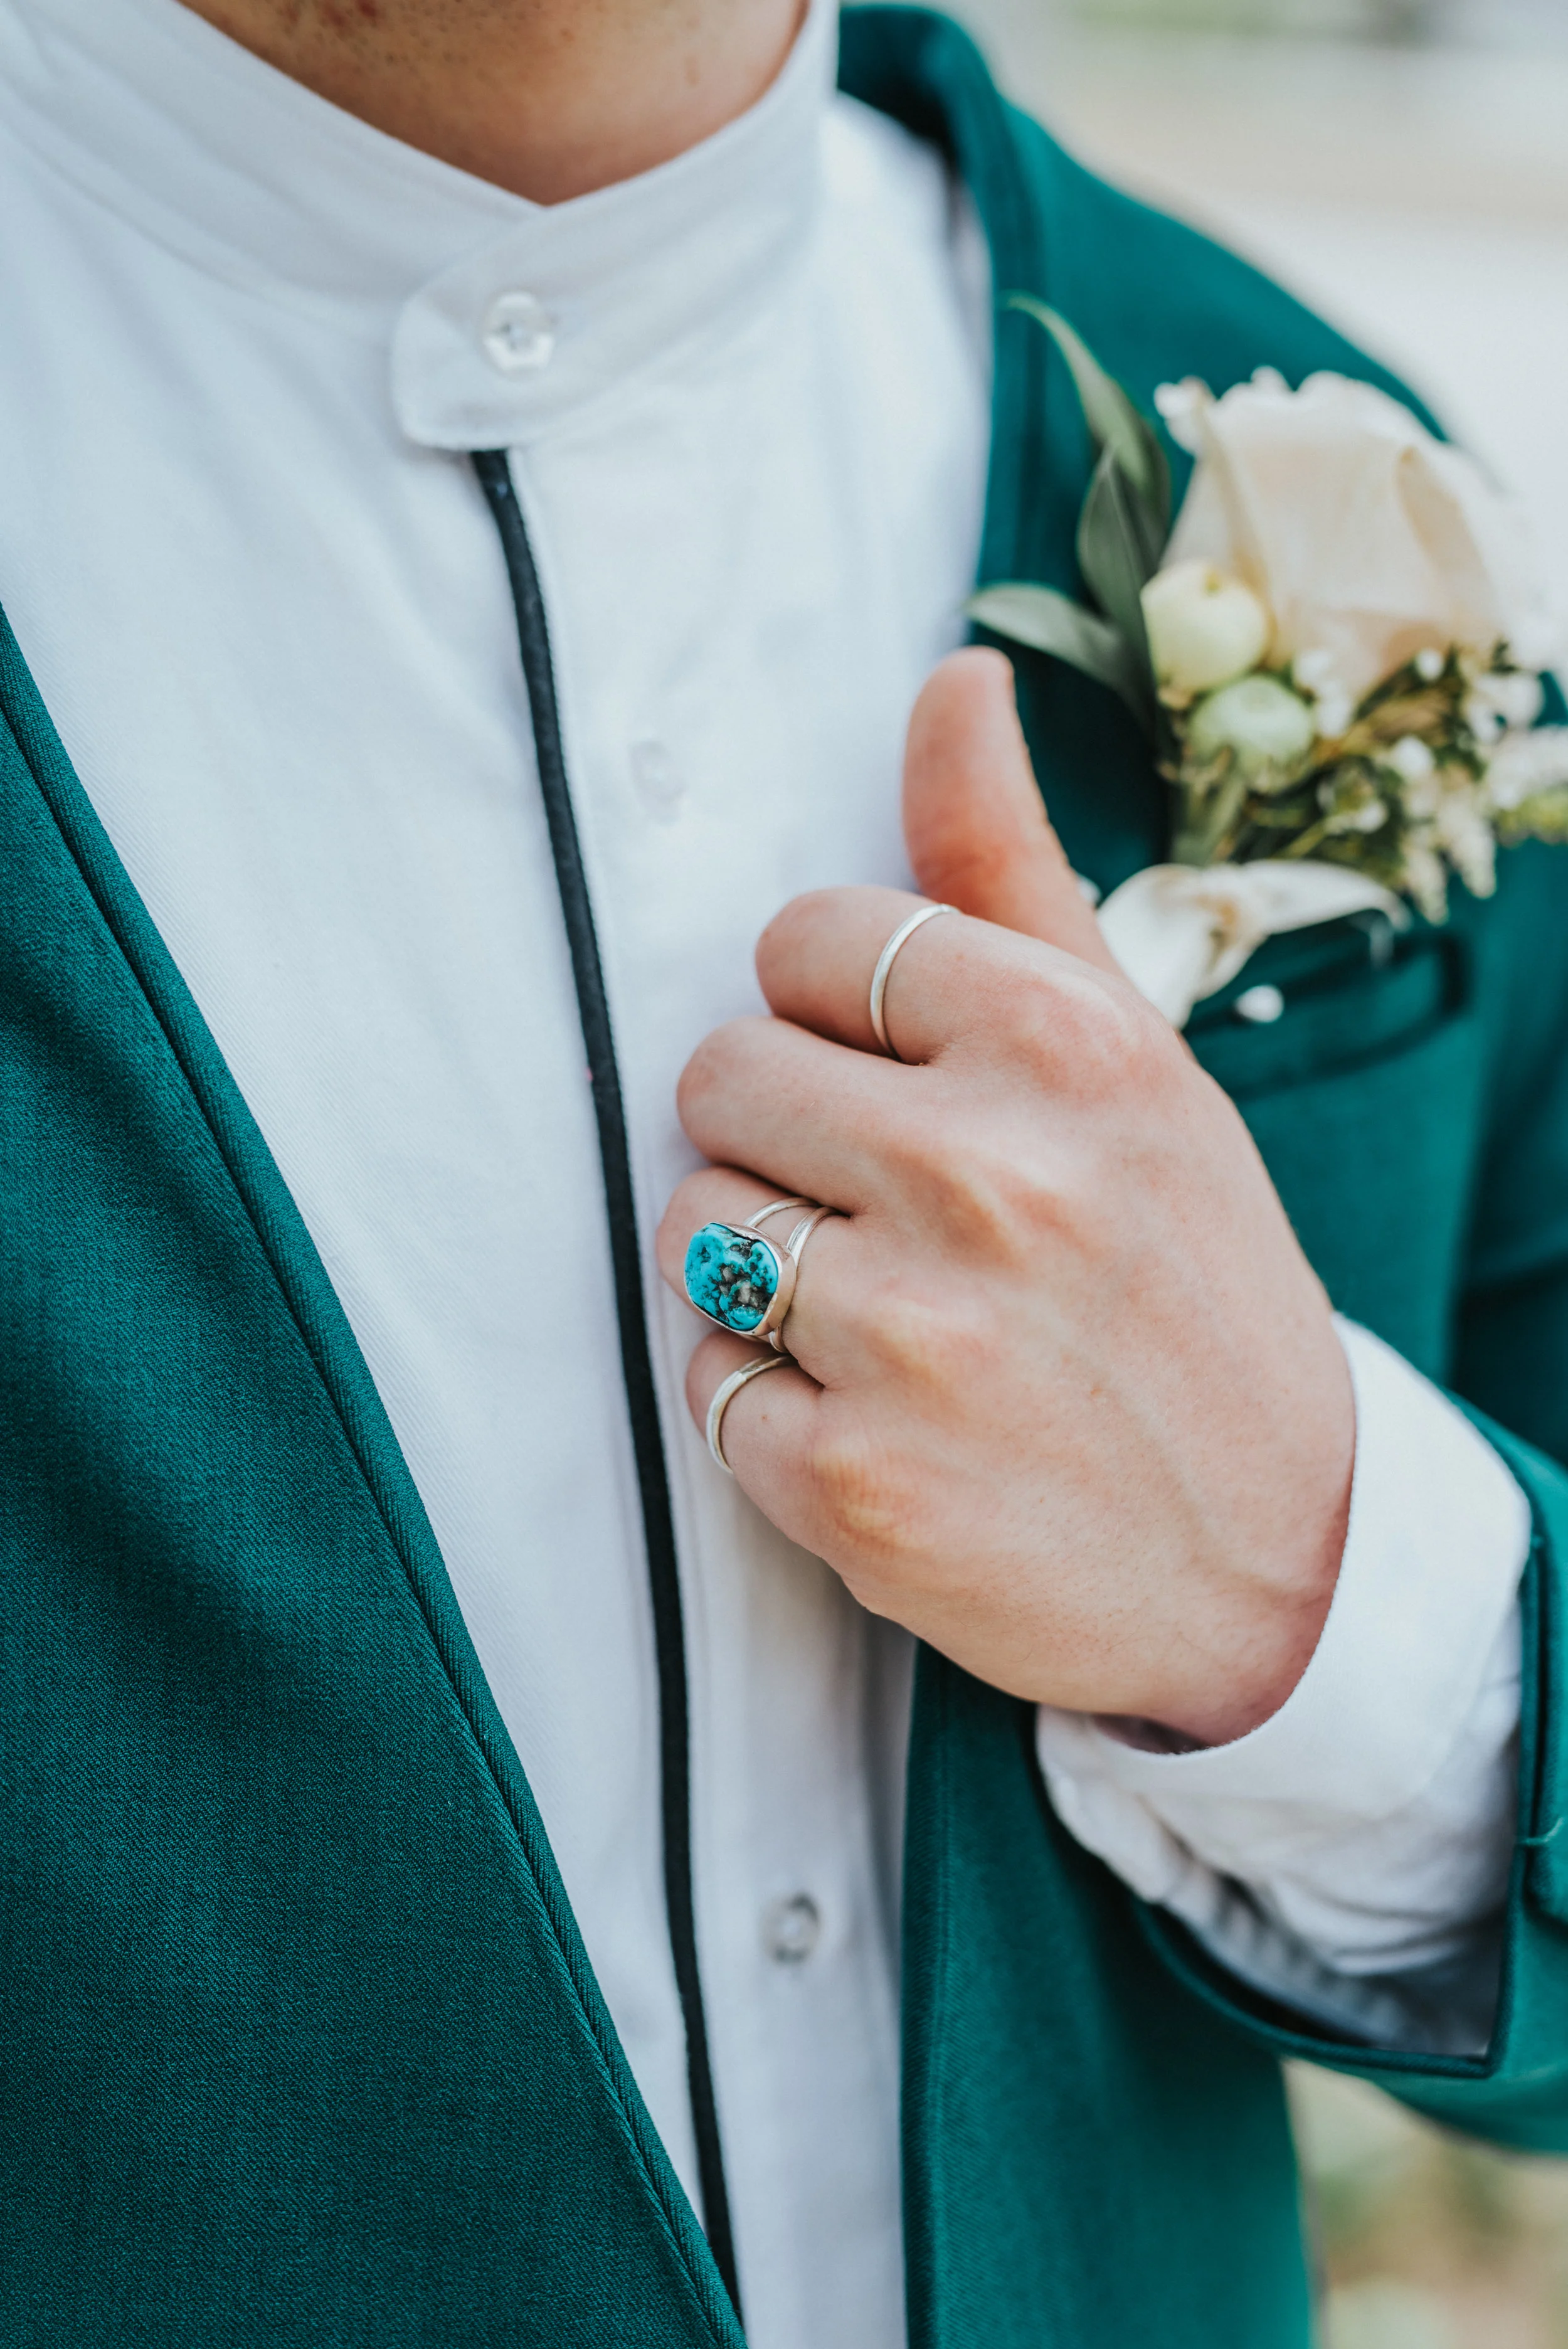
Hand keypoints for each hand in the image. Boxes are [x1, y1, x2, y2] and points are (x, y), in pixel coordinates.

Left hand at [656, 649, 1354, 1746]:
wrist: (1278, 1560)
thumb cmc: (1192, 1282)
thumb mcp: (1137, 1060)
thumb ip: (1012, 871)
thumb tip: (952, 677)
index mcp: (1064, 1047)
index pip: (807, 939)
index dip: (832, 1010)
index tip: (901, 1076)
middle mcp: (990, 1177)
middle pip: (719, 1068)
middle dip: (782, 1128)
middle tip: (889, 1203)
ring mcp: (914, 1338)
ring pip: (691, 1217)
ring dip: (759, 1261)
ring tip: (888, 1312)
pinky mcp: (851, 1481)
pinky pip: (703, 1377)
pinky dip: (764, 1399)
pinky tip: (877, 1416)